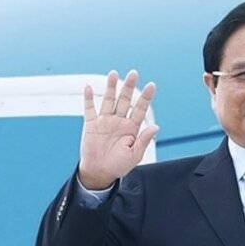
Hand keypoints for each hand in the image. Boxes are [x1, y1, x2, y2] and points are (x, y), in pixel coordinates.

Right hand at [78, 70, 158, 189]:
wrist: (100, 172)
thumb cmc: (119, 165)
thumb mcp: (134, 155)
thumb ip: (144, 140)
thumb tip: (156, 127)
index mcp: (132, 128)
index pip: (140, 109)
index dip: (146, 97)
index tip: (152, 85)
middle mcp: (119, 121)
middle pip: (125, 100)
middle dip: (129, 87)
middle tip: (134, 73)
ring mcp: (105, 121)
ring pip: (109, 100)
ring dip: (111, 87)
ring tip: (113, 74)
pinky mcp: (91, 124)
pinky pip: (89, 109)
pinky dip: (88, 98)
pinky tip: (89, 87)